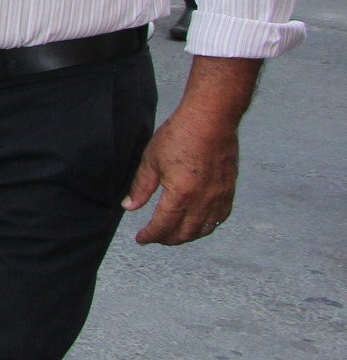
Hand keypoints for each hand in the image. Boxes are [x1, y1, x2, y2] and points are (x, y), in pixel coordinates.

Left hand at [124, 55, 259, 245]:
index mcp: (181, 194)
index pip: (164, 226)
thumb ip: (141, 187)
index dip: (151, 236)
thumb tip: (129, 206)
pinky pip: (221, 217)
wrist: (211, 120)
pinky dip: (208, 226)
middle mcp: (203, 200)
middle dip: (168, 239)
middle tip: (156, 238)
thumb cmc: (180, 135)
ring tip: (175, 234)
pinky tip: (199, 223)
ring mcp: (219, 196)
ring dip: (188, 236)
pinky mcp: (229, 190)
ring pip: (205, 229)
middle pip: (185, 233)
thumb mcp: (151, 160)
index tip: (142, 239)